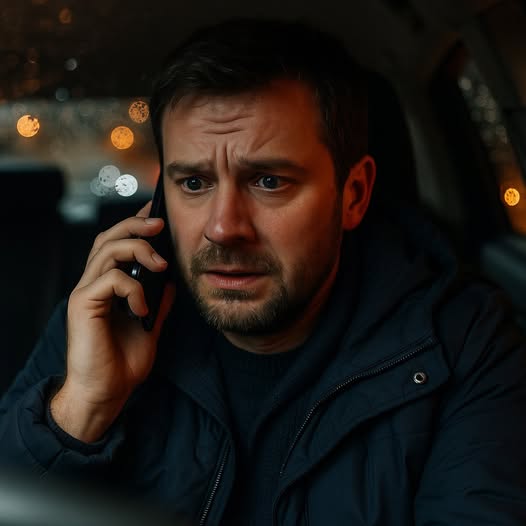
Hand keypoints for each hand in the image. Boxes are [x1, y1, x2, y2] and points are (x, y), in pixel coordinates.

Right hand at [51, 202, 174, 442]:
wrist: (107, 392)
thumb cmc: (124, 362)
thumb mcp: (151, 326)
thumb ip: (159, 301)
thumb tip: (172, 280)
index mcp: (108, 286)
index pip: (117, 244)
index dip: (134, 225)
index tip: (156, 215)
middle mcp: (94, 283)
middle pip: (108, 237)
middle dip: (135, 225)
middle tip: (159, 224)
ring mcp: (86, 292)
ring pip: (107, 250)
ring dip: (138, 250)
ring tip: (161, 265)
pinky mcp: (83, 304)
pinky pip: (110, 279)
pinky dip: (133, 288)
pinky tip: (143, 308)